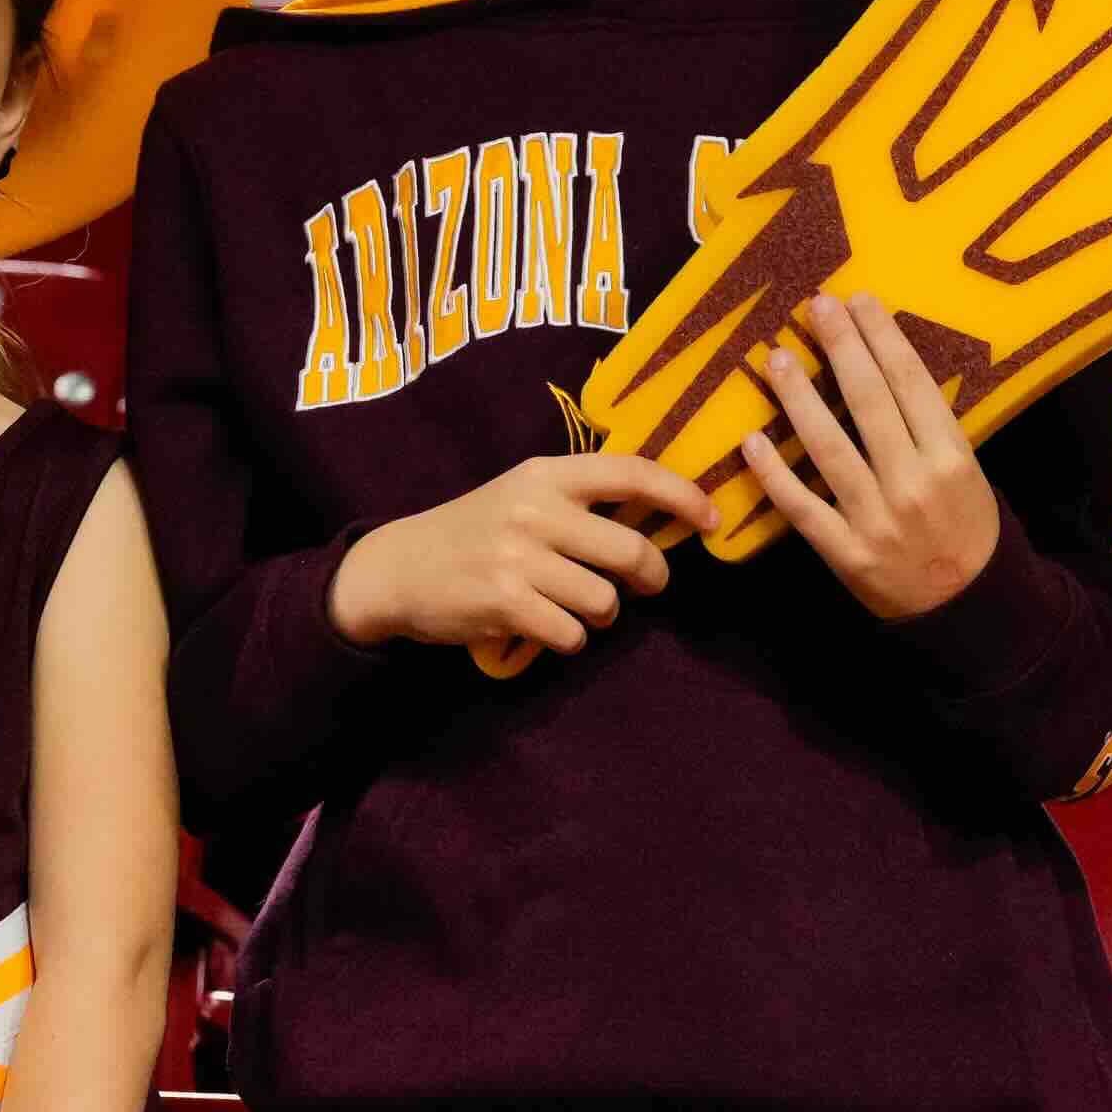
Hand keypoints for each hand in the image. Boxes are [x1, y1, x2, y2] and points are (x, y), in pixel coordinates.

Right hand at [329, 452, 716, 657]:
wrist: (400, 567)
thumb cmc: (473, 531)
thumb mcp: (523, 495)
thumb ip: (580, 500)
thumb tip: (658, 517)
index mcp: (546, 473)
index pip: (631, 472)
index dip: (681, 494)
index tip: (711, 518)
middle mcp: (535, 509)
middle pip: (630, 550)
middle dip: (651, 576)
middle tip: (648, 585)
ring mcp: (519, 557)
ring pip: (605, 601)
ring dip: (602, 615)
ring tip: (575, 608)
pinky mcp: (506, 603)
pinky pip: (573, 634)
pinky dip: (569, 639)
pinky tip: (545, 627)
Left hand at [741, 286, 1003, 621]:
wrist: (969, 606)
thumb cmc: (966, 526)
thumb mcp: (966, 471)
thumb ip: (930, 428)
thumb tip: (884, 364)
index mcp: (952, 457)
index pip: (912, 383)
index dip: (882, 337)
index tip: (858, 300)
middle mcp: (914, 483)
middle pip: (871, 403)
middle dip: (841, 347)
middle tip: (815, 305)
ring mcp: (877, 520)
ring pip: (829, 448)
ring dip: (799, 398)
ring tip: (777, 357)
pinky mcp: (847, 553)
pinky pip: (803, 507)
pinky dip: (774, 475)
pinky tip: (751, 440)